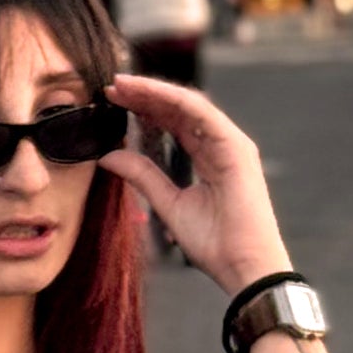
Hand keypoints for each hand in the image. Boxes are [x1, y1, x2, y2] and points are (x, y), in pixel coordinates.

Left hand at [99, 73, 292, 294]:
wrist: (244, 266)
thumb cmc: (215, 243)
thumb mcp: (168, 204)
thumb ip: (142, 176)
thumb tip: (108, 156)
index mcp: (208, 157)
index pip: (172, 123)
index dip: (143, 109)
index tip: (112, 101)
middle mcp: (220, 145)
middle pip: (178, 109)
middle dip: (144, 95)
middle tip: (111, 87)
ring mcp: (231, 144)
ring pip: (189, 105)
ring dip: (154, 92)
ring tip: (122, 86)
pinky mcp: (236, 148)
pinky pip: (202, 115)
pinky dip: (174, 101)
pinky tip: (147, 94)